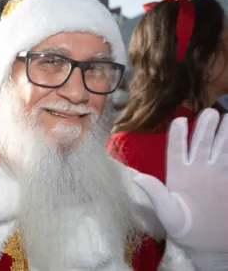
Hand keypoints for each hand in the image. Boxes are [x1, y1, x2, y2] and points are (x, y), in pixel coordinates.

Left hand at [134, 109, 227, 269]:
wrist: (205, 243)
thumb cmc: (181, 228)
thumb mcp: (167, 212)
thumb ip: (155, 194)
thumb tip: (136, 177)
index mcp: (177, 174)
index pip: (177, 150)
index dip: (178, 135)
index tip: (180, 120)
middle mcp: (196, 169)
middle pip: (200, 144)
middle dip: (204, 128)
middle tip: (210, 112)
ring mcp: (214, 174)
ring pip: (219, 149)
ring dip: (223, 134)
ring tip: (227, 116)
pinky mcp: (227, 181)